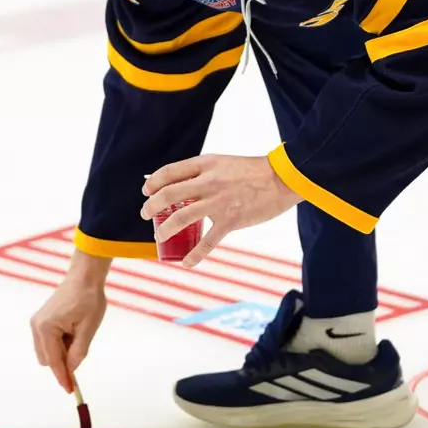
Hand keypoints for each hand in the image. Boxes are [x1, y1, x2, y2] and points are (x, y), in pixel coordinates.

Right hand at [29, 254, 108, 391]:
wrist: (83, 277)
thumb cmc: (88, 299)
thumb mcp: (88, 329)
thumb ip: (78, 352)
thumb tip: (71, 370)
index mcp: (46, 329)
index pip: (54, 362)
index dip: (63, 378)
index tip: (71, 391)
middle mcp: (36, 327)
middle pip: (48, 360)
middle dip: (63, 363)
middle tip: (82, 350)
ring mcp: (37, 323)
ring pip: (47, 352)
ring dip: (62, 352)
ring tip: (78, 334)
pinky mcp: (41, 321)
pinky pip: (48, 342)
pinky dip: (59, 344)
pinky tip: (72, 330)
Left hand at [141, 154, 302, 267]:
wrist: (282, 179)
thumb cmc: (254, 171)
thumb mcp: (224, 163)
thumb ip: (205, 173)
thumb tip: (184, 186)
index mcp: (206, 165)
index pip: (170, 172)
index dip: (153, 182)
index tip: (146, 191)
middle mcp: (208, 183)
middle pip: (169, 195)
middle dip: (151, 206)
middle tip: (145, 214)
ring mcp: (218, 203)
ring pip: (181, 218)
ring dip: (165, 229)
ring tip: (159, 236)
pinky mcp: (230, 221)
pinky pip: (207, 242)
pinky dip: (194, 255)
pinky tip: (186, 263)